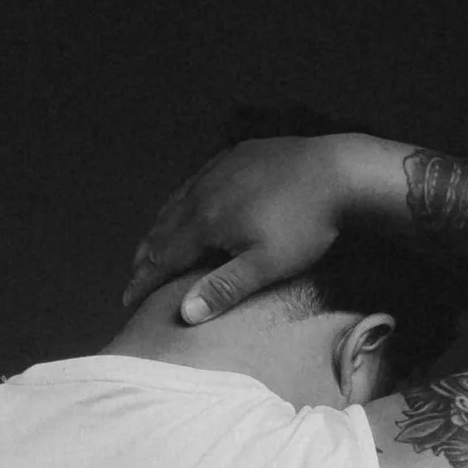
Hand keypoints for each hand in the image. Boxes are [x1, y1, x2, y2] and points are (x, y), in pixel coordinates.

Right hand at [121, 134, 355, 321]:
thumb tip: (185, 313)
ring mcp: (220, 168)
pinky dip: (181, 200)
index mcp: (206, 221)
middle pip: (162, 228)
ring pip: (176, 202)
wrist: (340, 171)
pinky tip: (185, 204)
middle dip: (145, 256)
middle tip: (133, 278)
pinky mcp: (237, 154)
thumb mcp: (267, 265)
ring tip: (151, 247)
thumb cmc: (306, 225)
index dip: (143, 280)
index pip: (163, 257)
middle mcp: (203, 192)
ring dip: (159, 228)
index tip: (127, 300)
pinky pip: (197, 179)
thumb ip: (224, 287)